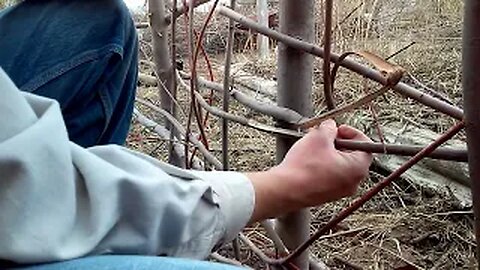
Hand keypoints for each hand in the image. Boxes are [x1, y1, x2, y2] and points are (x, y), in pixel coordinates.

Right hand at [247, 120, 371, 221]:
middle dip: (339, 142)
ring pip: (340, 165)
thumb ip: (329, 128)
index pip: (365, 146)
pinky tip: (309, 160)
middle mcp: (353, 182)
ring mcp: (340, 191)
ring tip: (314, 146)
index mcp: (357, 168)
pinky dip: (323, 165)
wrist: (285, 189)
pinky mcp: (326, 195)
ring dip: (329, 153)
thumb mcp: (318, 137)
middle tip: (325, 136)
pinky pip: (330, 176)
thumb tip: (331, 126)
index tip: (339, 129)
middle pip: (353, 156)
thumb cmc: (303, 167)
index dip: (352, 133)